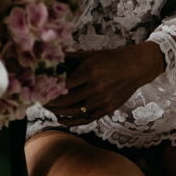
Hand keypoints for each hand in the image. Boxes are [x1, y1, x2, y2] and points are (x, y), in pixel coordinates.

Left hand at [45, 42, 165, 125]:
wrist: (136, 67)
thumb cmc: (113, 58)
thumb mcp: (92, 54)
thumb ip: (72, 57)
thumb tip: (53, 57)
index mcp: (90, 72)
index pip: (63, 84)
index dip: (49, 88)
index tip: (39, 88)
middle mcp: (95, 88)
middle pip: (65, 100)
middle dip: (49, 101)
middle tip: (39, 99)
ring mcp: (101, 101)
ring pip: (73, 112)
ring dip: (57, 112)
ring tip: (47, 107)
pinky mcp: (106, 110)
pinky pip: (85, 119)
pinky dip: (71, 121)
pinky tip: (60, 119)